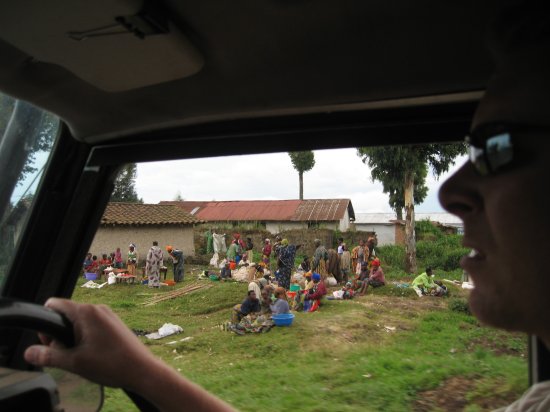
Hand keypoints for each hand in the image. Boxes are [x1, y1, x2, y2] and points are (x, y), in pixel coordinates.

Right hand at [23, 298, 159, 390]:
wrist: (142, 370)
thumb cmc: (111, 364)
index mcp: (85, 312)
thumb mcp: (74, 363)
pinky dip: (85, 338)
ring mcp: (107, 315)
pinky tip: (92, 355)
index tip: (49, 342)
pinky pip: (92, 326)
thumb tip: (29, 352)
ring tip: (81, 357)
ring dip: (73, 338)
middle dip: (59, 334)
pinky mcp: (114, 323)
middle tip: (66, 354)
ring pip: (79, 322)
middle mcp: (97, 308)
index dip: (45, 323)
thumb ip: (48, 356)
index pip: (54, 304)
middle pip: (66, 315)